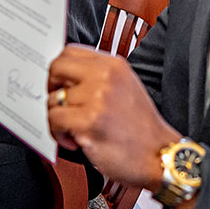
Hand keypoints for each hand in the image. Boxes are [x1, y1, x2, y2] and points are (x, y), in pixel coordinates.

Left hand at [47, 46, 181, 192]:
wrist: (158, 155)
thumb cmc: (142, 128)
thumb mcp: (127, 87)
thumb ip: (99, 76)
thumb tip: (68, 77)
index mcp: (113, 66)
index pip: (70, 52)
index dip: (60, 70)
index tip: (61, 84)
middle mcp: (105, 77)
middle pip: (56, 68)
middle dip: (51, 88)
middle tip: (60, 104)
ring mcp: (97, 99)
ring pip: (52, 99)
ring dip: (58, 117)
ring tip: (73, 129)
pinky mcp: (88, 122)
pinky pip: (54, 120)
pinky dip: (58, 134)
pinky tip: (74, 140)